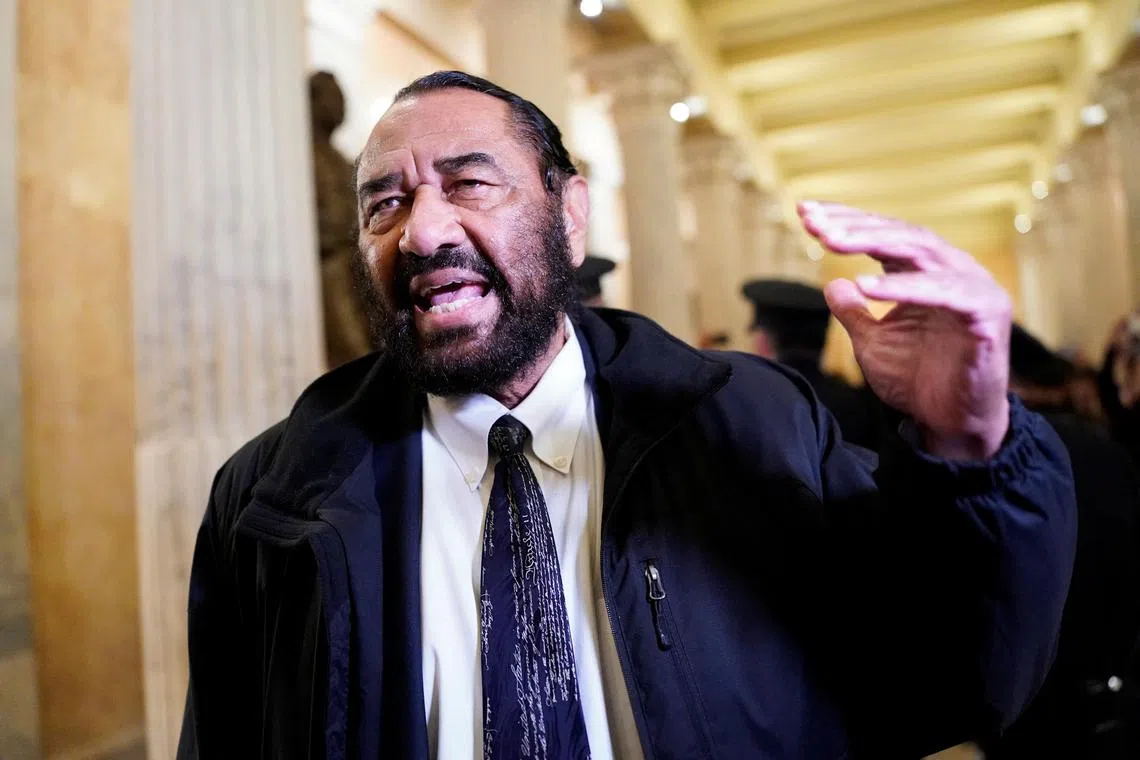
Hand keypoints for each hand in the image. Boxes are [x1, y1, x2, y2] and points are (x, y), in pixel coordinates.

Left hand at [798, 201, 1011, 459]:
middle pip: (900, 234)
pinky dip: (904, 287)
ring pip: (920, 251)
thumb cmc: (917, 380)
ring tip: (831, 241)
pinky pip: (943, 291)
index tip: (805, 213)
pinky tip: (865, 286)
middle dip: (854, 225)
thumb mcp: (872, 342)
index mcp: (927, 272)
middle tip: (814, 222)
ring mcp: (973, 288)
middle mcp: (952, 270)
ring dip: (872, 242)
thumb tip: (831, 283)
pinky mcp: (985, 314)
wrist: (951, 423)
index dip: (846, 221)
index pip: (885, 234)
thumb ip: (853, 312)